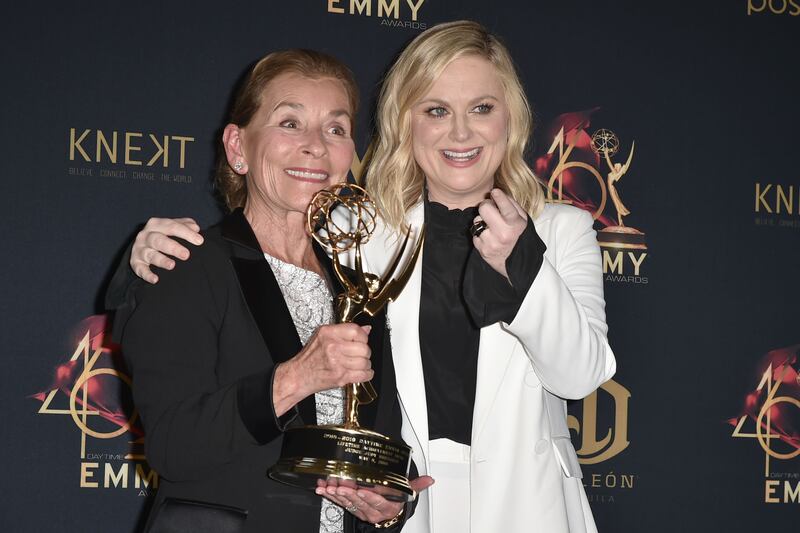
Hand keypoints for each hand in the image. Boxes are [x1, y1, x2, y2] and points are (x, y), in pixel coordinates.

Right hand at [131, 217, 203, 283]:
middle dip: (173, 247)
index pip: (172, 226)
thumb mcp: (172, 227)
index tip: (200, 241)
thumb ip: (185, 225)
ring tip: (172, 265)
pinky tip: (156, 279)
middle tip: (186, 255)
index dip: (186, 233)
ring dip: (161, 260)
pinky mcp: (135, 262)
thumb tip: (196, 228)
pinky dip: (147, 274)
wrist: (143, 245)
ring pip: (150, 254)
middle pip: (159, 240)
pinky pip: (140, 269)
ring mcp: (140, 249)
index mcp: (156, 224)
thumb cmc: (163, 235)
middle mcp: (146, 236)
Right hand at [273, 324, 372, 415]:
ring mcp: (337, 363)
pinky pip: (363, 375)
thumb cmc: (310, 357)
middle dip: (365, 352)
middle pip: (363, 348)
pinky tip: (363, 372)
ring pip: (365, 362)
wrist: (299, 376)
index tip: (363, 340)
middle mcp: (333, 347)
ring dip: (365, 364)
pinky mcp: (340, 377)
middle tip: (360, 354)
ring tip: (360, 363)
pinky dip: (367, 374)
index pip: (356, 330)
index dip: (363, 336)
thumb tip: (366, 329)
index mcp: (328, 333)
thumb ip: (344, 331)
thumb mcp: (322, 336)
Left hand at [315, 476, 434, 523]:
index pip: (377, 501)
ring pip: (347, 503)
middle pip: (359, 502)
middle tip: (340, 486)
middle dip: (348, 494)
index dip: (369, 496)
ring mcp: (360, 510)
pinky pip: (338, 503)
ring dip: (336, 495)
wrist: (387, 518)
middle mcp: (372, 511)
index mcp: (386, 506)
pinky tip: (322, 490)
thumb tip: (430, 480)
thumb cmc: (394, 502)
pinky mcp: (351, 508)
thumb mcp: (406, 493)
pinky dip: (329, 496)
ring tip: (329, 487)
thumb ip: (416, 486)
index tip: (362, 489)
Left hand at [473, 188, 527, 280]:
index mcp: (515, 225)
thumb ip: (511, 205)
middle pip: (484, 208)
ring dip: (482, 221)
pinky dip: (479, 233)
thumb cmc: (518, 235)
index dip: (501, 199)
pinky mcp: (482, 249)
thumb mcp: (522, 220)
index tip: (495, 191)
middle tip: (491, 210)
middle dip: (486, 206)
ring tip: (491, 227)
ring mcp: (491, 242)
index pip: (507, 209)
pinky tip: (488, 237)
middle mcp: (503, 234)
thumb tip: (496, 194)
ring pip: (476, 220)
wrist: (516, 263)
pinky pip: (474, 233)